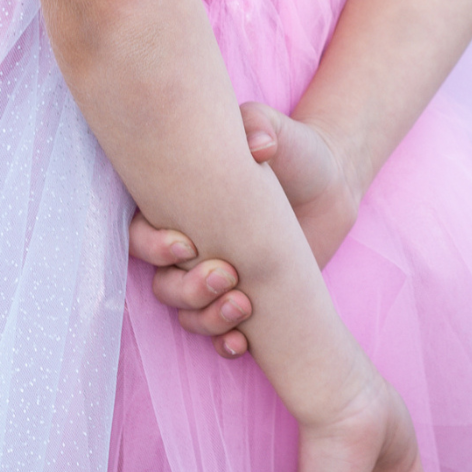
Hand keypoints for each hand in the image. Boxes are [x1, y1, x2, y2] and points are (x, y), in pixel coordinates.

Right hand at [127, 105, 360, 356]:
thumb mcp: (276, 132)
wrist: (331, 185)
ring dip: (207, 318)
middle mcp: (191, 245)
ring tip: (244, 306)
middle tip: (227, 274)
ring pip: (186, 313)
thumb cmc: (294, 151)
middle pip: (162, 283)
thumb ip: (260, 127)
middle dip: (187, 288)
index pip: (140, 234)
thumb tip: (258, 146)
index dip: (152, 246)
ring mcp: (216, 277)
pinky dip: (225, 343)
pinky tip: (241, 342)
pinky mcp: (244, 300)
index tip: (187, 243)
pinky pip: (219, 334)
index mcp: (180, 204)